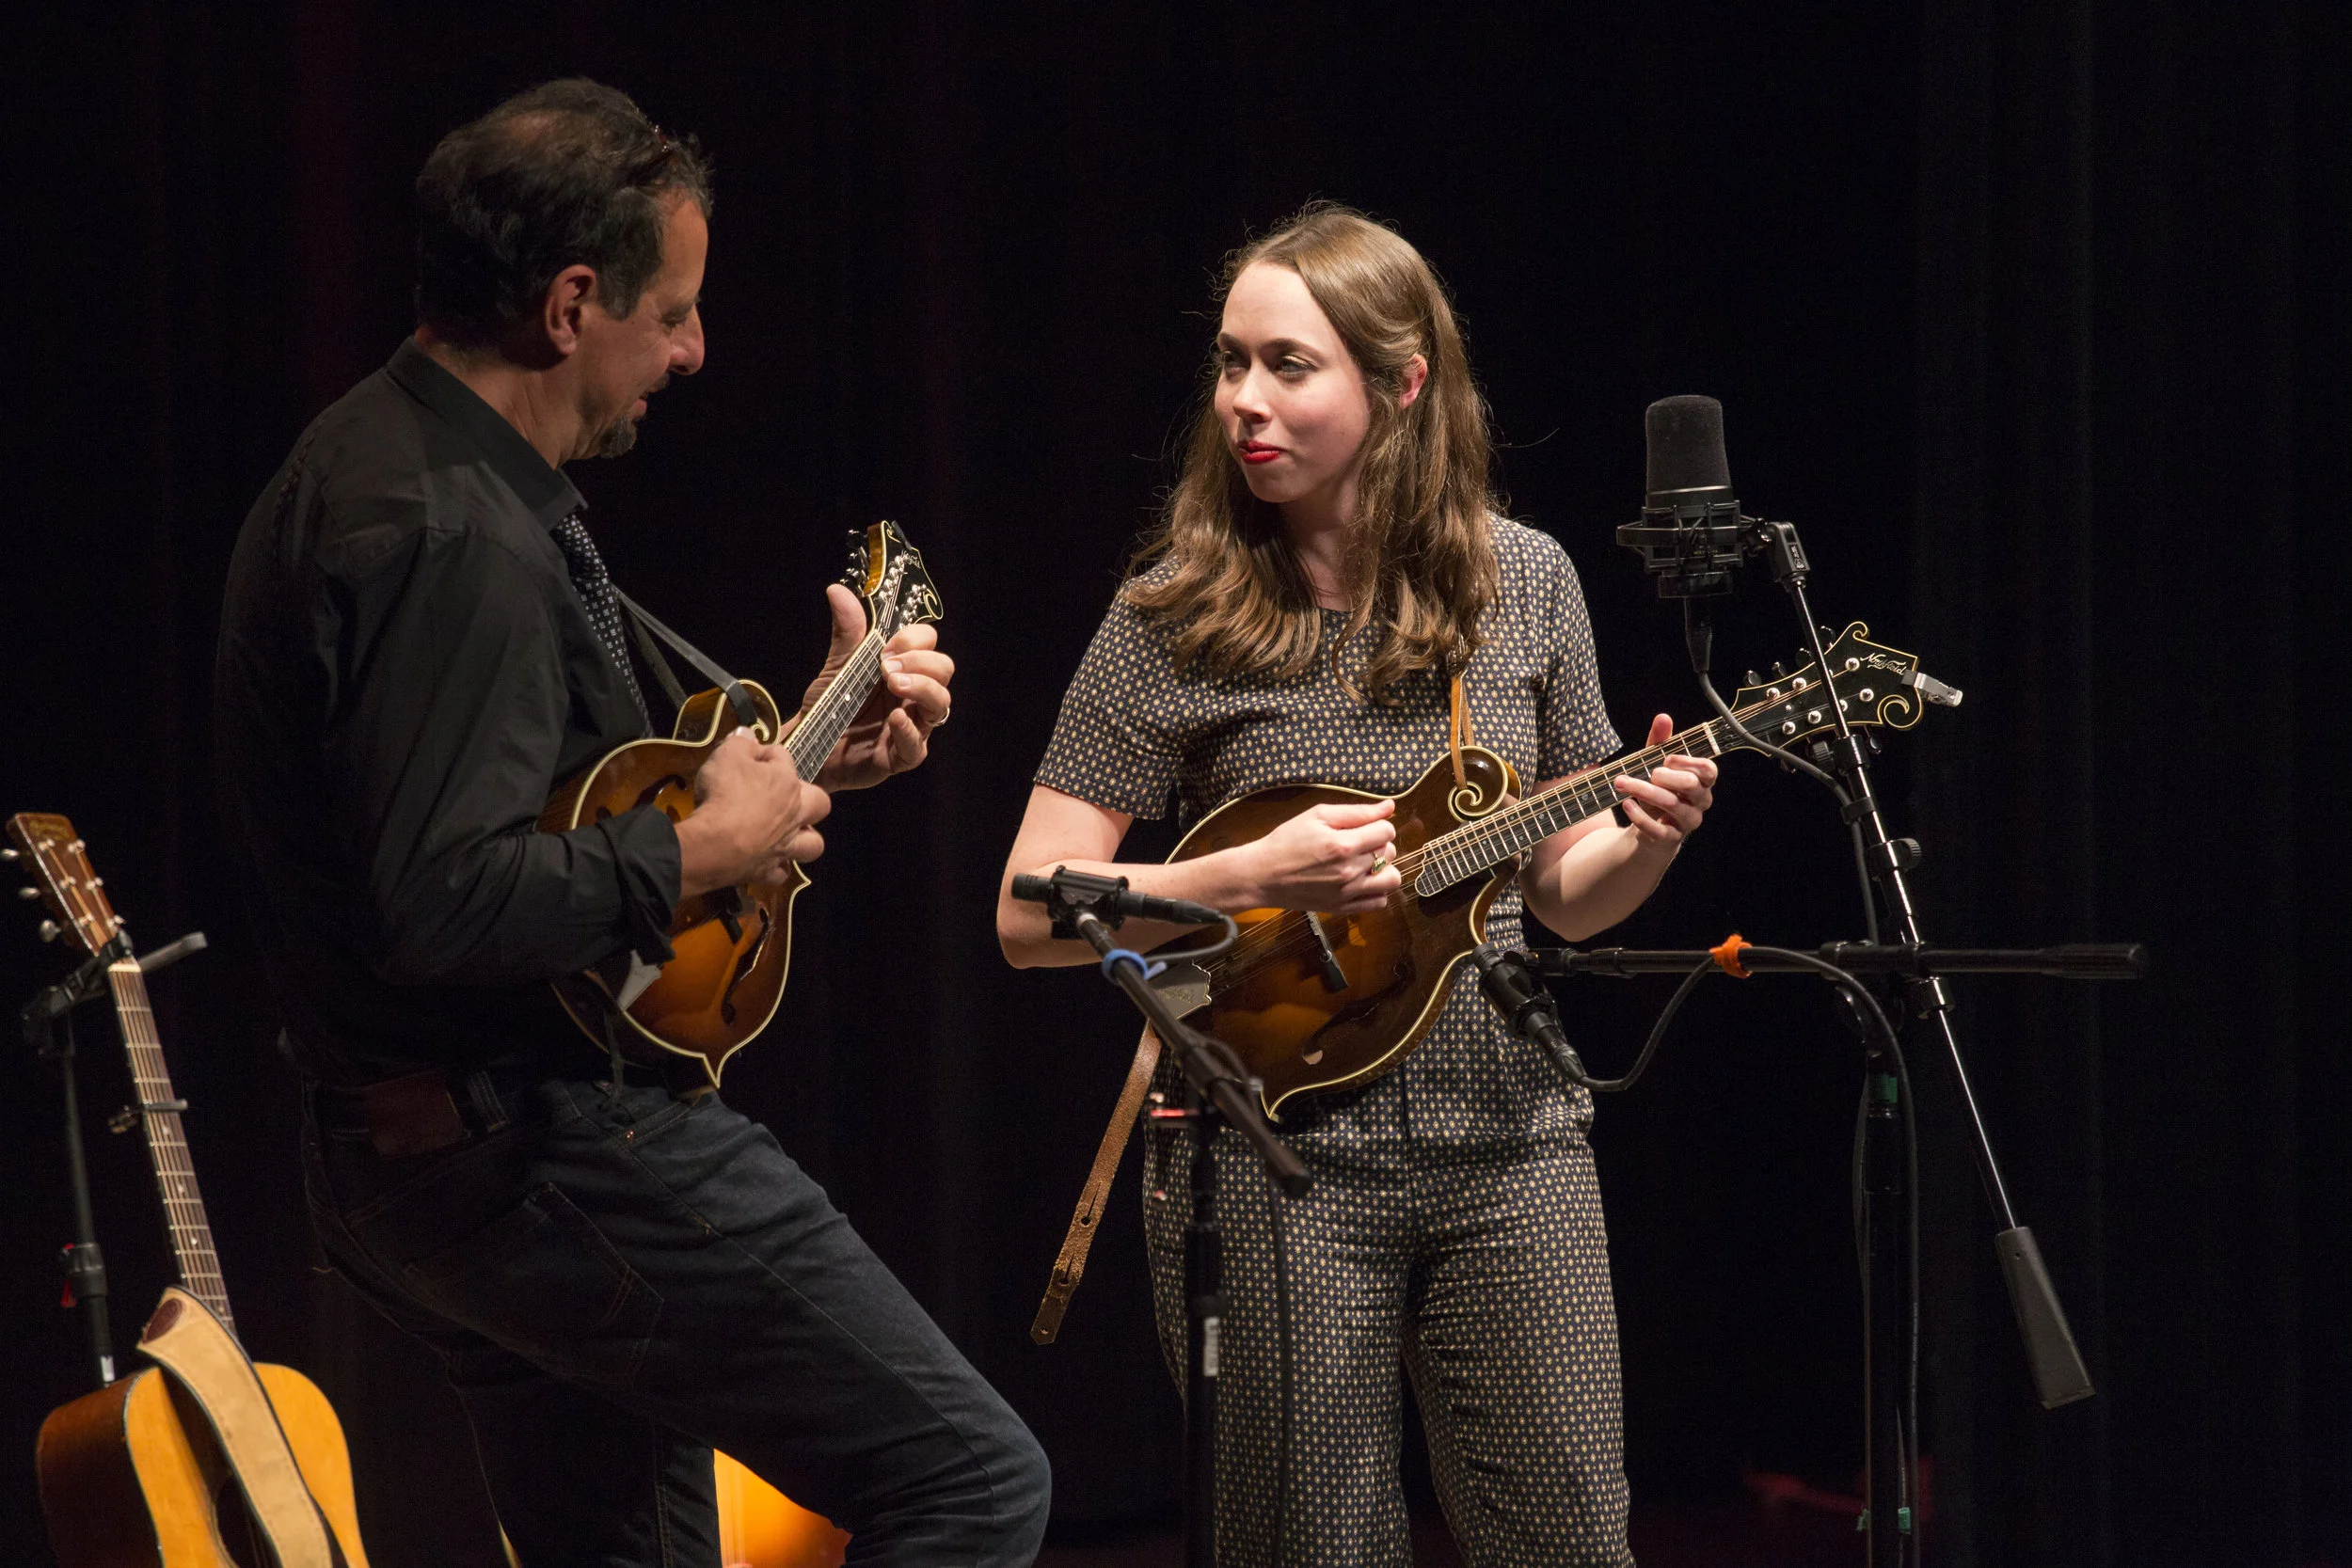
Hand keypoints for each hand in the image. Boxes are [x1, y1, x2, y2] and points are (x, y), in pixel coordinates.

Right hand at [678, 727, 830, 894]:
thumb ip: (740, 742)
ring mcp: (784, 846)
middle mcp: (794, 814)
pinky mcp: (767, 871)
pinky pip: (780, 872)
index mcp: (786, 782)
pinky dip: (775, 866)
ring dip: (804, 838)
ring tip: (789, 833)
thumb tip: (747, 734)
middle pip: (820, 804)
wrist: (714, 845)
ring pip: (813, 845)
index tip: (749, 754)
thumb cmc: (724, 794)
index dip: (765, 752)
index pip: (783, 757)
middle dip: (809, 798)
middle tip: (786, 796)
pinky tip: (765, 859)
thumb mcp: (727, 755)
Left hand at [796, 584, 953, 791]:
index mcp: (903, 668)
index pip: (929, 643)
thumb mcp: (837, 665)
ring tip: (894, 684)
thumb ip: (847, 633)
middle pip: (944, 669)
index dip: (915, 640)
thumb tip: (838, 591)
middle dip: (921, 662)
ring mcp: (912, 725)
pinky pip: (918, 745)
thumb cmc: (830, 706)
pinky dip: (908, 730)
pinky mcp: (902, 756)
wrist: (809, 744)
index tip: (887, 646)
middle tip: (887, 666)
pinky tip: (893, 719)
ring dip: (922, 689)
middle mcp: (913, 694)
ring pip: (941, 703)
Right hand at [1241, 798, 1401, 913]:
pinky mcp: (1344, 908)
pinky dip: (1376, 891)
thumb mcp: (1317, 816)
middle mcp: (1349, 871)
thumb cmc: (1287, 841)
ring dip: (1384, 869)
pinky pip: (1379, 902)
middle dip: (1378, 844)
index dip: (1377, 824)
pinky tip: (1361, 881)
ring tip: (1365, 863)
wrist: (1263, 875)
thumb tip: (1390, 806)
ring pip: (1392, 879)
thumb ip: (1357, 812)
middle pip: (1389, 852)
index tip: (1363, 827)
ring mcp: (1348, 893)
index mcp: (1343, 844)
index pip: (1387, 831)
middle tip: (1357, 843)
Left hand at [1614, 713, 1717, 848]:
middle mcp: (1700, 802)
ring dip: (1643, 790)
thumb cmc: (1659, 791)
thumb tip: (1663, 717)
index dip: (1687, 762)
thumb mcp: (1658, 765)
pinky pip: (1657, 828)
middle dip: (1664, 775)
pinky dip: (1639, 815)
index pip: (1708, 770)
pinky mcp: (1670, 838)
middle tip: (1647, 772)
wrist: (1649, 830)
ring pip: (1671, 804)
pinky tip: (1626, 804)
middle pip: (1689, 785)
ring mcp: (1687, 822)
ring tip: (1621, 782)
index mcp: (1703, 783)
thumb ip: (1661, 743)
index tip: (1666, 759)